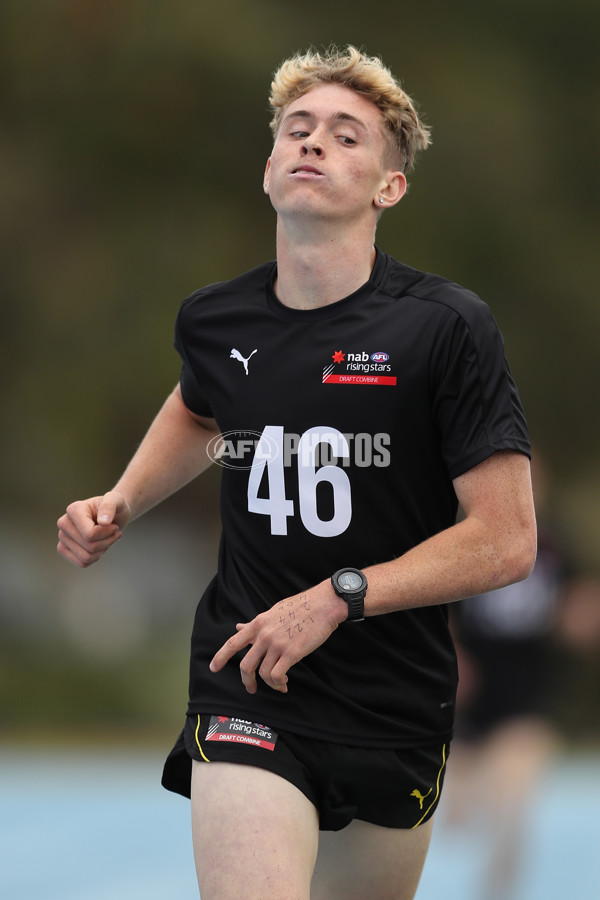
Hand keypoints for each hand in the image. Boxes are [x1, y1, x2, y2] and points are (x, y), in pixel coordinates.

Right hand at [56, 491, 131, 567]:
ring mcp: (62, 537)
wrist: (112, 515)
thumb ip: (110, 507)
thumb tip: (103, 522)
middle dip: (107, 542)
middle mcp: (63, 523)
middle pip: (89, 546)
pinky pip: (82, 563)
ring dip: (102, 550)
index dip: (107, 533)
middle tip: (114, 532)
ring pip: (86, 557)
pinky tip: (100, 546)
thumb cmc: (114, 506)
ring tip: (108, 539)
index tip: (114, 526)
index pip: (90, 534)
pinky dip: (95, 558)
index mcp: (73, 510)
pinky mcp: (64, 549)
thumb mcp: (117, 501)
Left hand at [209, 582, 347, 693]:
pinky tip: (284, 682)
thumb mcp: (273, 612)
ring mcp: (277, 644)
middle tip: (251, 688)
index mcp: (258, 623)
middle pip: (246, 665)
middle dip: (247, 681)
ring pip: (263, 673)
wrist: (323, 604)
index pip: (234, 642)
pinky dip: (279, 683)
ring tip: (279, 684)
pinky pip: (277, 675)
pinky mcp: (292, 652)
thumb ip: (255, 624)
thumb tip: (239, 627)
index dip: (221, 656)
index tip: (213, 668)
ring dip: (269, 684)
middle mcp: (264, 634)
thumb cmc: (300, 607)